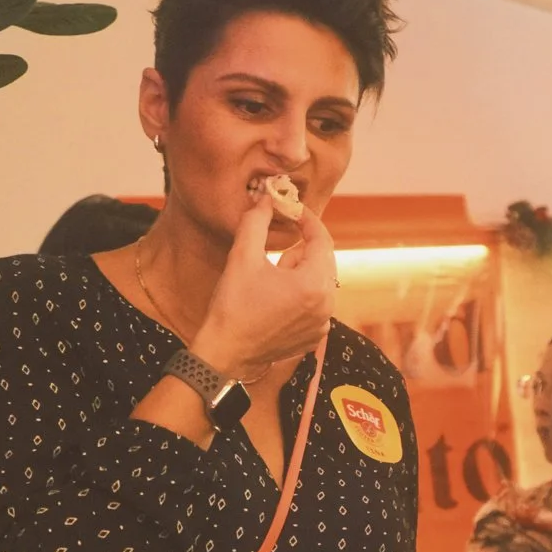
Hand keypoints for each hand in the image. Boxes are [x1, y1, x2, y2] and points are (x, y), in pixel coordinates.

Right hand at [194, 198, 335, 378]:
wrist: (225, 353)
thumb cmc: (232, 306)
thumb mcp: (241, 257)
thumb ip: (256, 222)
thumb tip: (267, 198)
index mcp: (314, 285)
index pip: (322, 241)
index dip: (309, 221)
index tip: (294, 210)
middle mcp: (326, 306)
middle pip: (324, 262)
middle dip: (303, 248)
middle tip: (279, 246)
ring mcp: (322, 324)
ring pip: (320, 283)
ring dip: (302, 272)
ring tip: (273, 275)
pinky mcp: (314, 337)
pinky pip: (316, 304)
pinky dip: (302, 294)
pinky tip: (277, 297)